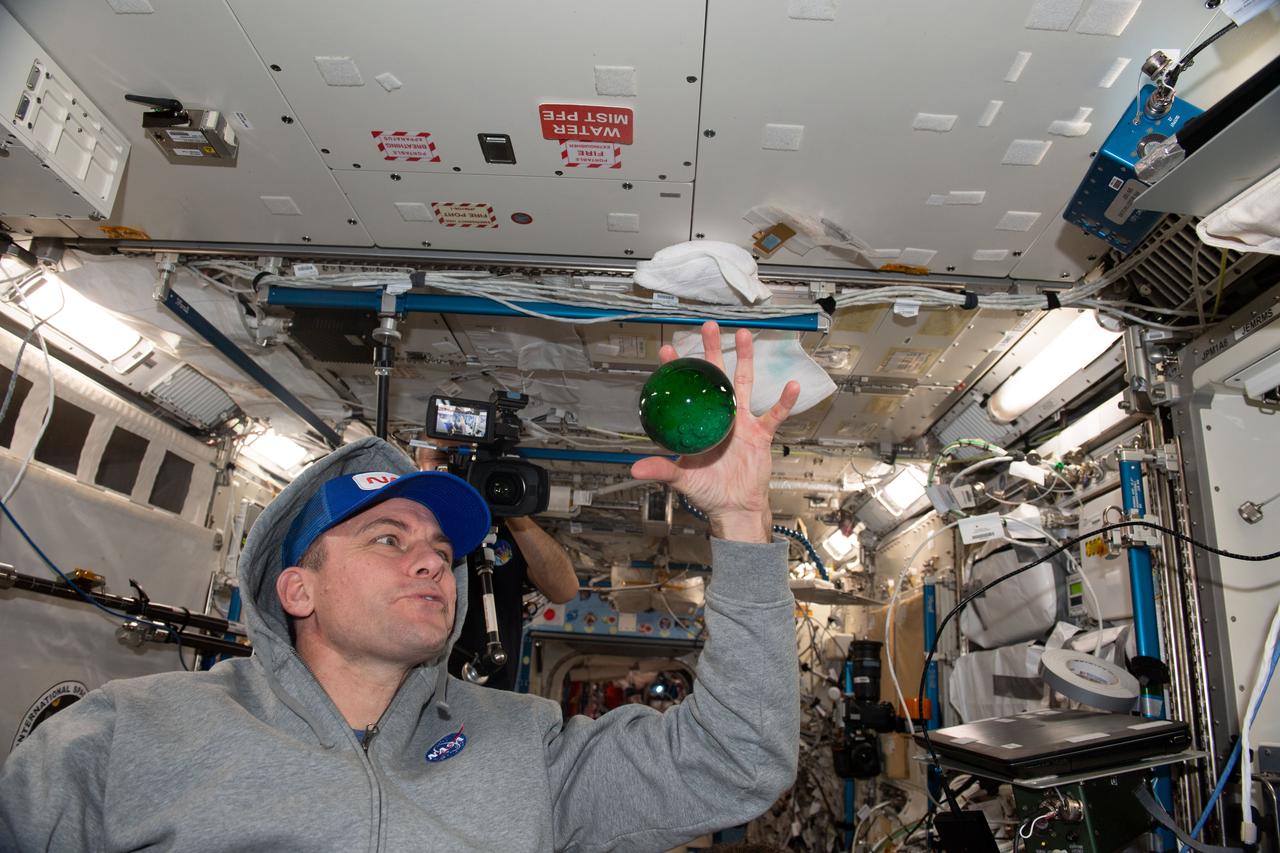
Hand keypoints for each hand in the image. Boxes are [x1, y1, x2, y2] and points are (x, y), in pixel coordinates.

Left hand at [631, 321, 799, 542]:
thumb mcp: (682, 479)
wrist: (735, 507)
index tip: (668, 350)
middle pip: (715, 377)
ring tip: (744, 336)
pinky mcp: (760, 433)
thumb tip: (635, 468)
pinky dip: (784, 401)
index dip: (677, 371)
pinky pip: (774, 414)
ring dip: (745, 359)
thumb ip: (661, 470)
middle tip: (709, 327)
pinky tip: (792, 385)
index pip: (685, 392)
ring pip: (743, 383)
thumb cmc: (708, 492)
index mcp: (699, 424)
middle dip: (712, 351)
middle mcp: (719, 417)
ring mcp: (741, 422)